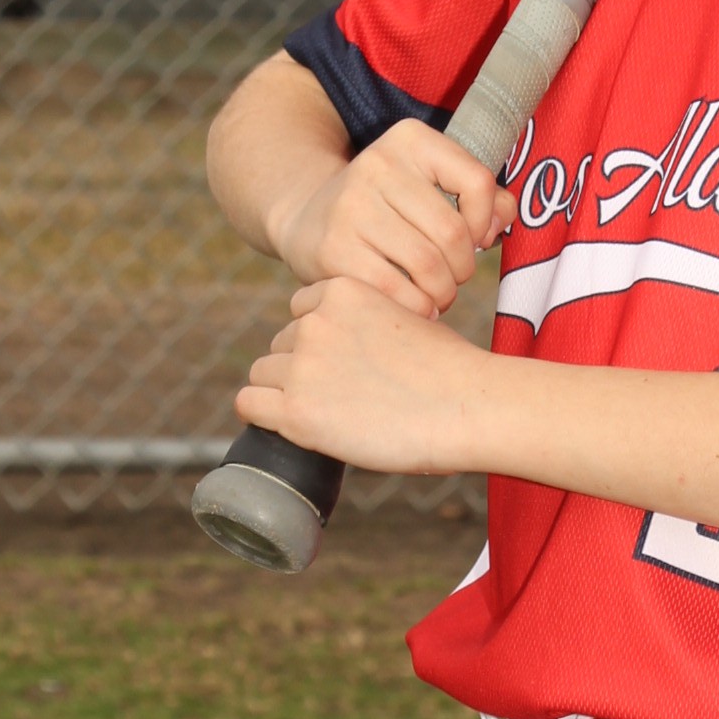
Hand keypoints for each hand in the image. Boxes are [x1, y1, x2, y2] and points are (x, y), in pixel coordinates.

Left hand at [237, 276, 489, 475]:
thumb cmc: (451, 370)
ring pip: (263, 375)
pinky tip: (292, 426)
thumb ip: (366, 322)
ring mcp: (301, 367)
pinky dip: (264, 416)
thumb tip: (346, 347)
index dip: (319, 341)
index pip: (301, 311)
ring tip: (329, 414)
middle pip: (281, 345)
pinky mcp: (296, 412)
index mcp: (339, 292)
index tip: (343, 363)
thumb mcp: (406, 317)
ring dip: (286, 393)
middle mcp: (313, 323)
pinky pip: (249, 404)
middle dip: (303, 368)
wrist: (469, 407)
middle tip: (343, 396)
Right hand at [267, 118, 514, 314]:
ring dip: (443, 292)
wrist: (307, 216)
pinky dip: (417, 307)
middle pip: (453, 232)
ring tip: (438, 295)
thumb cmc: (390, 206)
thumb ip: (481, 196)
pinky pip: (396, 291)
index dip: (486, 221)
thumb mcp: (430, 183)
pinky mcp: (334, 248)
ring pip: (427, 265)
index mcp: (411, 140)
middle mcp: (378, 165)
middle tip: (454, 277)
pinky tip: (416, 305)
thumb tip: (502, 221)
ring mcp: (351, 206)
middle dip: (463, 267)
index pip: (477, 182)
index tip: (475, 238)